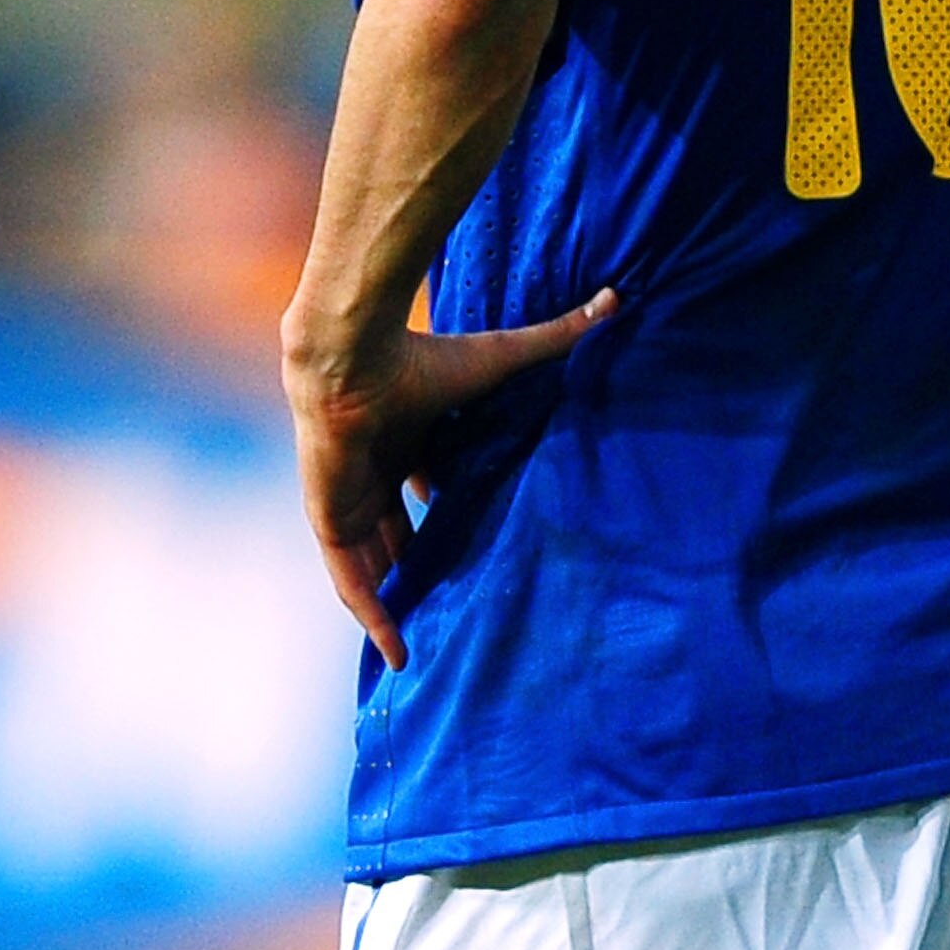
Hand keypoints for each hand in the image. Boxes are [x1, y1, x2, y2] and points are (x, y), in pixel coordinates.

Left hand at [288, 291, 616, 670]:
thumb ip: (556, 337)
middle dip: (419, 565)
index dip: (446, 514)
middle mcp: (374, 471)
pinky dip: (372, 613)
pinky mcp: (333, 521)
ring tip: (426, 644)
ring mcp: (349, 499)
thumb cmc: (421, 358)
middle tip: (453, 603)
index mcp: (404, 439)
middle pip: (397, 531)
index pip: (424, 487)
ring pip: (374, 563)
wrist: (354, 359)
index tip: (475, 544)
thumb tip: (616, 299)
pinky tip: (396, 651)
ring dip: (396, 599)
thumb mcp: (501, 357)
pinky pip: (352, 580)